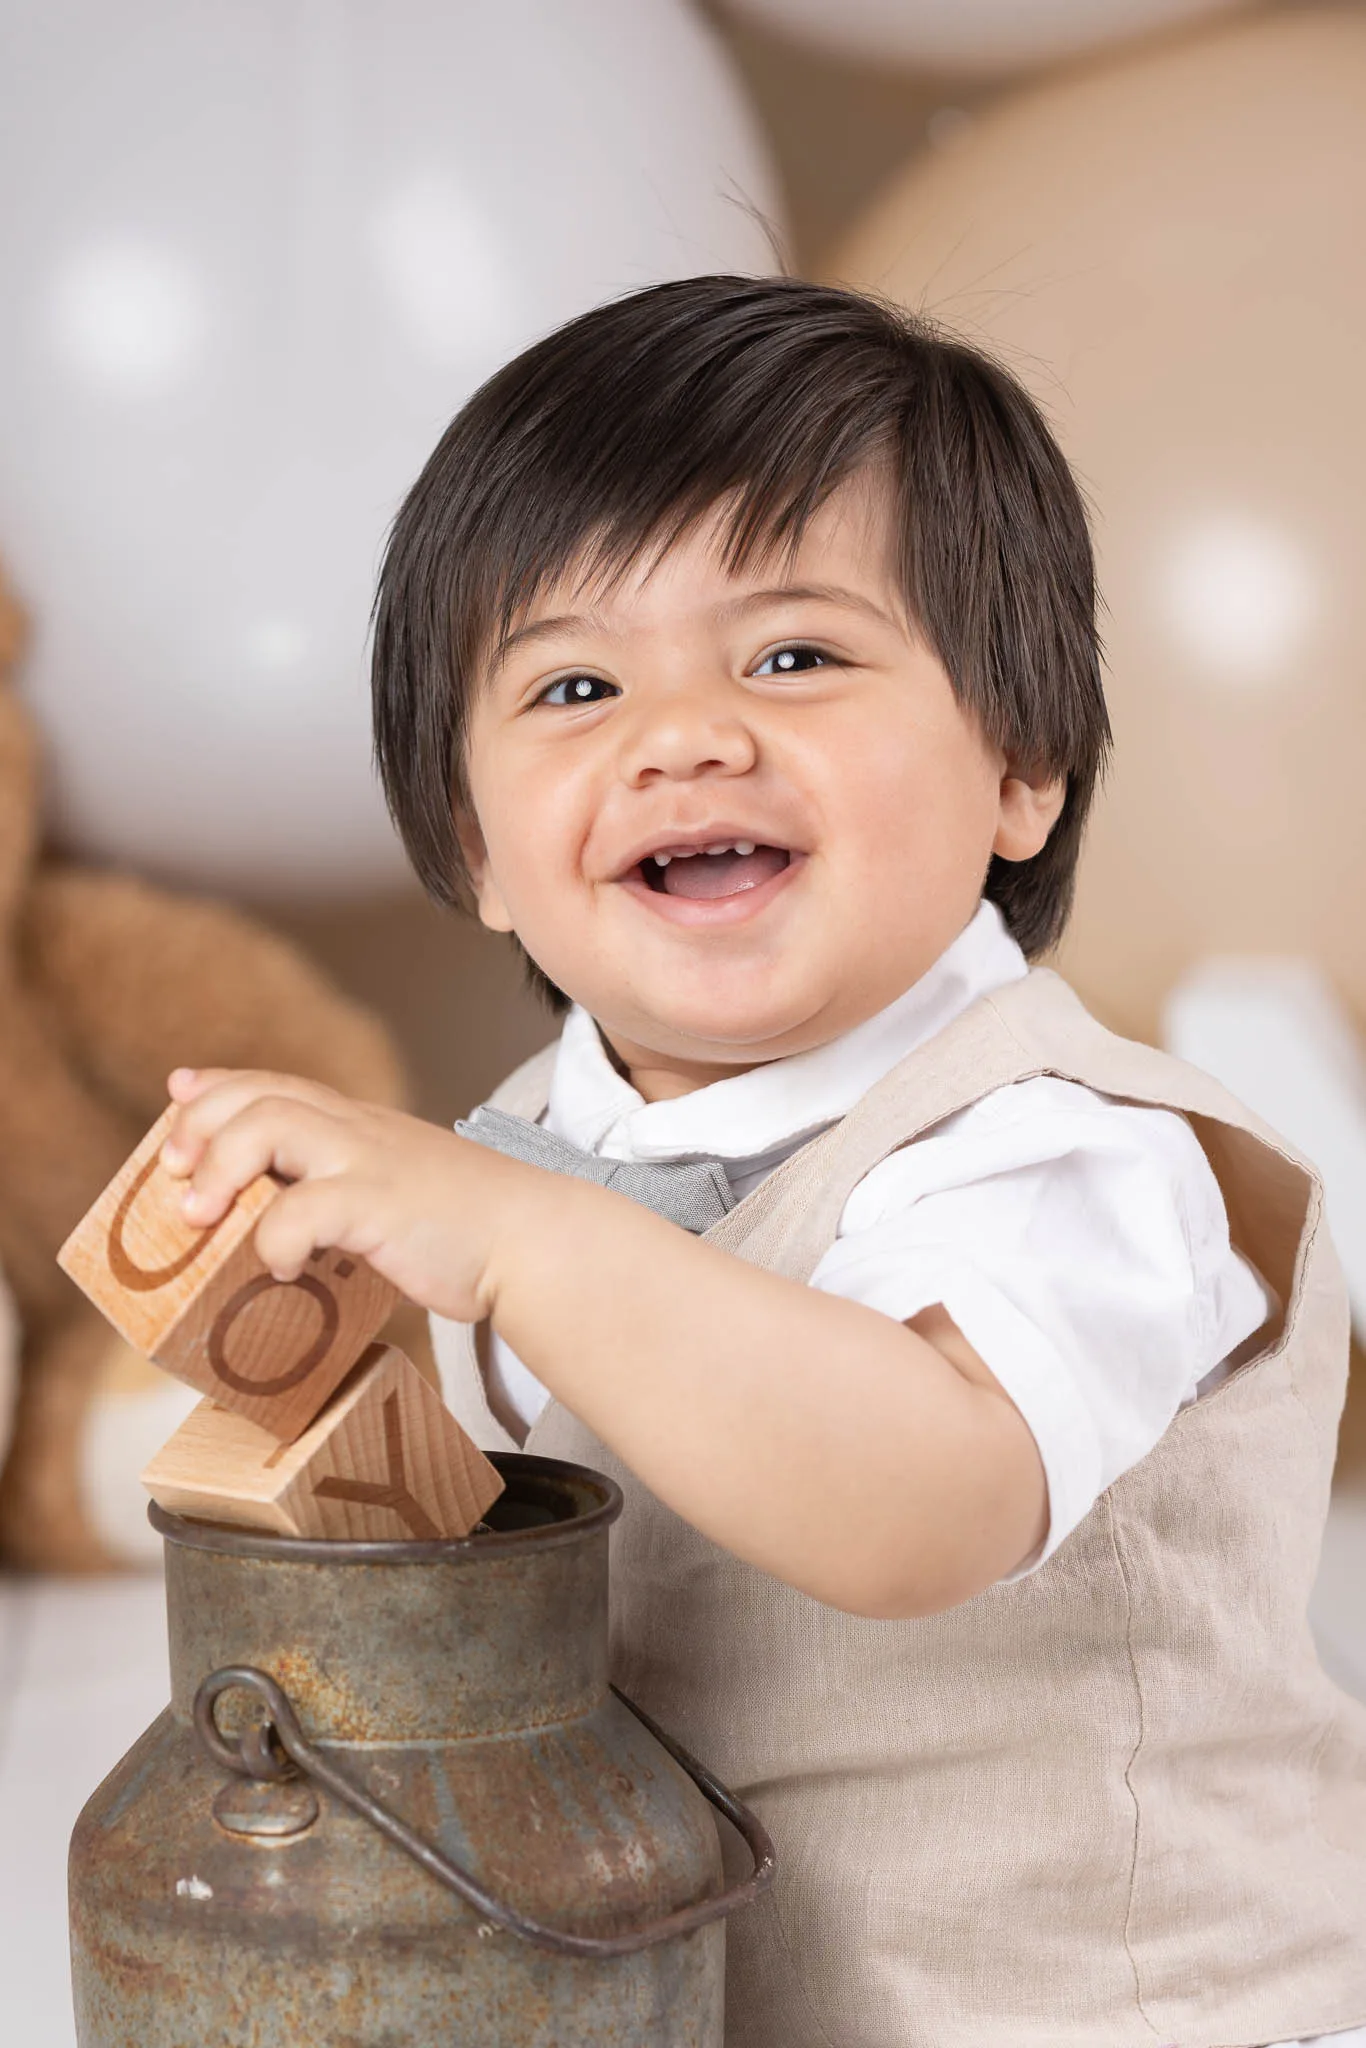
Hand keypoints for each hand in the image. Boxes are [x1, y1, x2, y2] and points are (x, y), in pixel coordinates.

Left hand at [159, 1067, 536, 1323]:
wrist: (534, 1240)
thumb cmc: (466, 1228)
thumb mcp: (401, 1185)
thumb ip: (351, 1185)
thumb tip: (292, 1221)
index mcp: (361, 1125)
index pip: (276, 1083)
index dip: (219, 1086)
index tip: (180, 1095)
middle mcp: (359, 1131)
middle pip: (260, 1095)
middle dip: (201, 1127)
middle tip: (174, 1175)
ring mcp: (370, 1162)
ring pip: (272, 1126)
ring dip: (221, 1167)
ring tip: (199, 1217)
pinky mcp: (381, 1206)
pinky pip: (306, 1211)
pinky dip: (276, 1240)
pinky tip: (282, 1268)